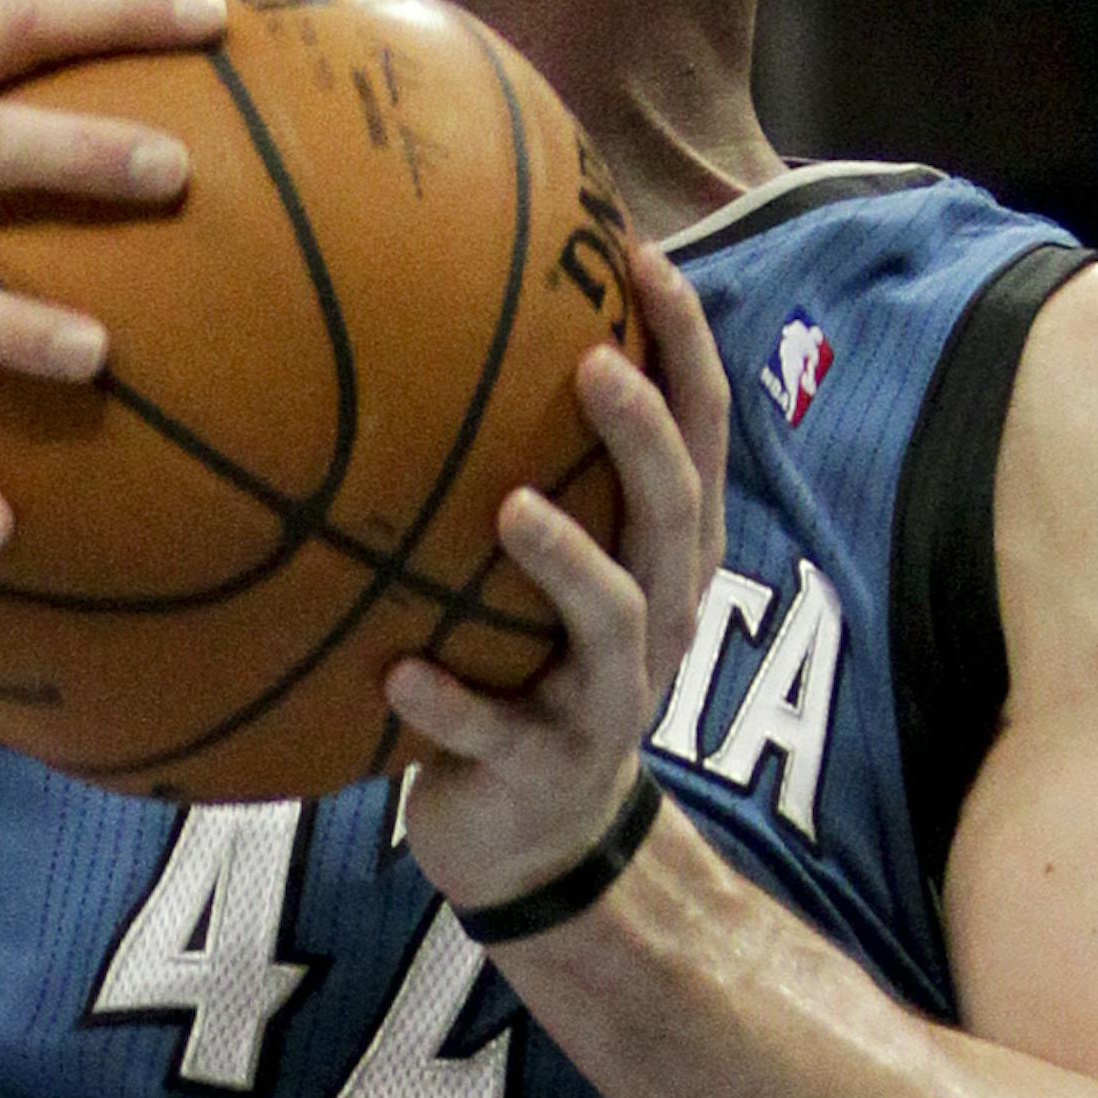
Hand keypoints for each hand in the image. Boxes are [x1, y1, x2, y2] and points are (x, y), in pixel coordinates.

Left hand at [384, 241, 728, 918]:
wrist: (537, 839)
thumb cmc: (531, 664)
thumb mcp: (552, 566)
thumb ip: (534, 465)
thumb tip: (452, 310)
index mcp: (665, 554)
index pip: (701, 433)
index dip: (685, 347)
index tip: (641, 257)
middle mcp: (657, 617)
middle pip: (675, 513)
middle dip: (642, 436)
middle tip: (592, 364)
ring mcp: (607, 699)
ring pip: (613, 620)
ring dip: (567, 563)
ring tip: (512, 510)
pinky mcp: (545, 769)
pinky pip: (497, 732)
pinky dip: (449, 705)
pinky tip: (397, 674)